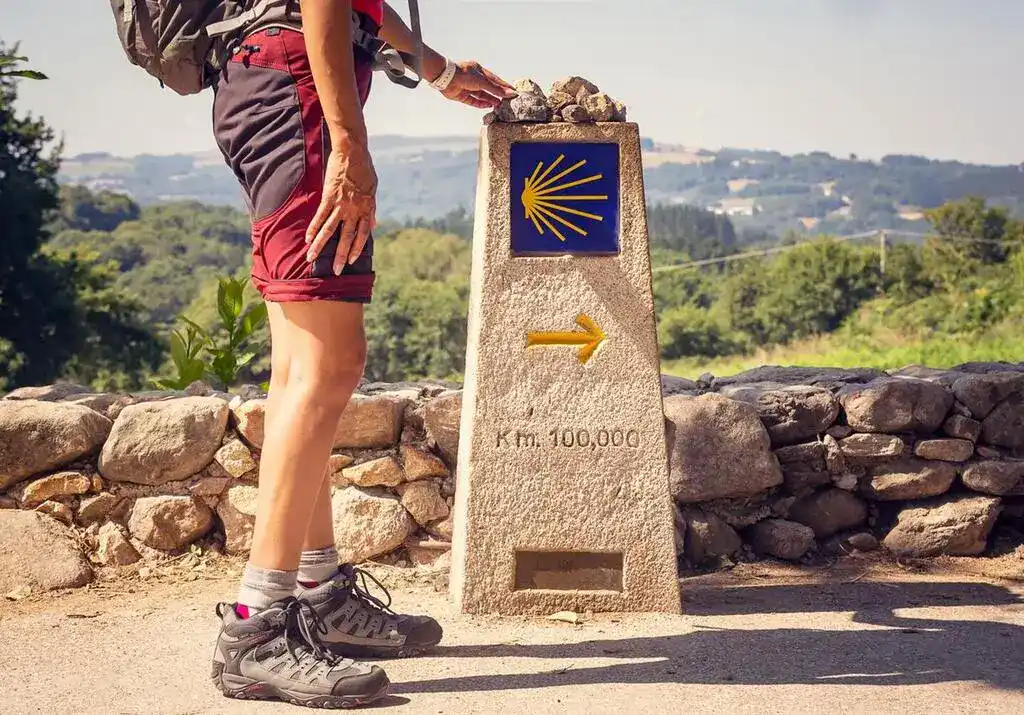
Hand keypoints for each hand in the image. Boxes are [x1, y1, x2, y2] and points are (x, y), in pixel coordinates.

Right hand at [305, 136, 376, 273]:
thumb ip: (372, 208)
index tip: (352, 260)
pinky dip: (313, 228)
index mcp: (366, 208)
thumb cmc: (365, 168)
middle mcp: (354, 209)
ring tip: (312, 258)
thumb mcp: (373, 189)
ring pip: (330, 230)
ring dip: (321, 245)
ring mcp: (341, 204)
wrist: (353, 151)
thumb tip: (375, 223)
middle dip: (340, 255)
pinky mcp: (329, 196)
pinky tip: (308, 238)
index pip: (363, 234)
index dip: (358, 248)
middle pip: (347, 237)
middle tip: (335, 271)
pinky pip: (320, 216)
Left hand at [440, 61, 515, 108]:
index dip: (503, 86)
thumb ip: (496, 89)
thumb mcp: (483, 81)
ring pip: (481, 95)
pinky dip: (481, 104)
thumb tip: (509, 93)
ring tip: (499, 105)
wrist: (447, 78)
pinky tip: (488, 106)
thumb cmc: (464, 74)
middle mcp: (473, 79)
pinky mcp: (461, 95)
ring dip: (490, 100)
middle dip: (497, 94)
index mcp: (479, 71)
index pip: (494, 79)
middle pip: (488, 88)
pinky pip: (473, 101)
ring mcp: (467, 87)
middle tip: (507, 101)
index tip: (512, 91)